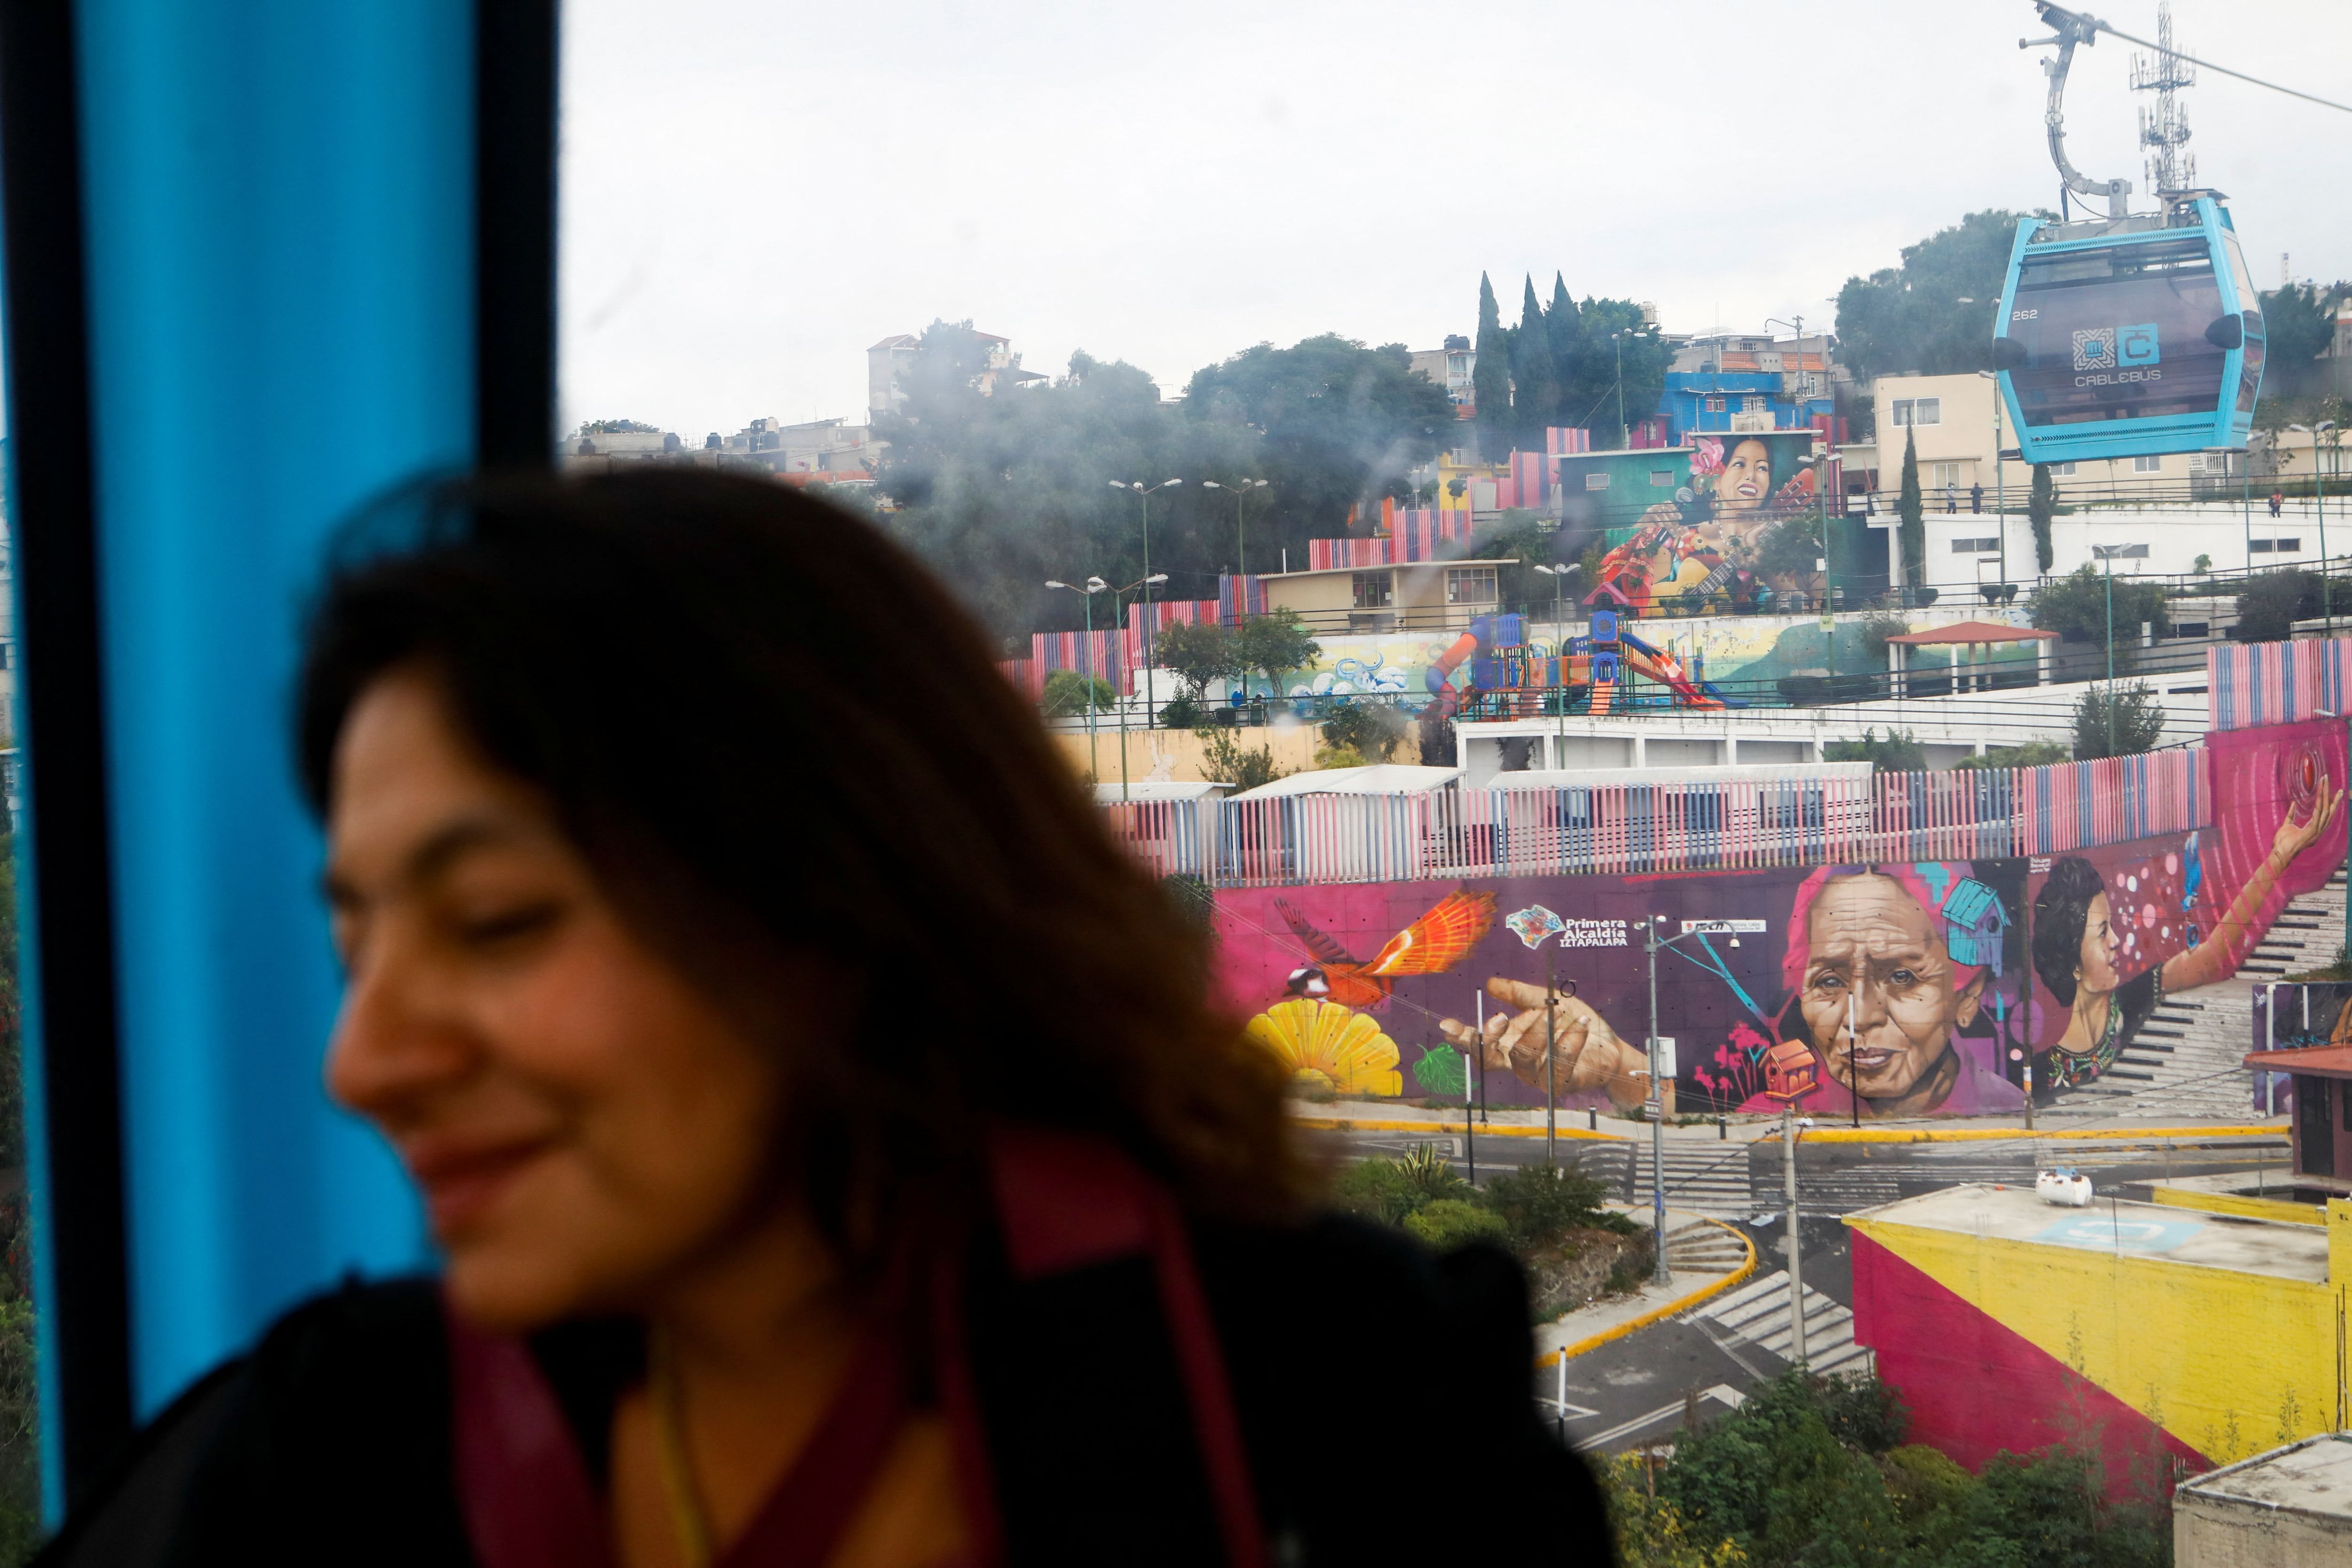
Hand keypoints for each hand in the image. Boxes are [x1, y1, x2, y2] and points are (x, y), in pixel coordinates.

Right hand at [1439, 977, 1648, 1110]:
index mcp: (1511, 1042)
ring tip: (1556, 1015)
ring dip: (1539, 1031)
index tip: (1446, 1025)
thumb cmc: (1576, 1025)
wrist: (1610, 1046)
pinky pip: (1557, 1063)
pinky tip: (1580, 1026)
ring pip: (1524, 1055)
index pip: (1481, 1043)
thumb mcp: (1547, 1000)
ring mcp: (1538, 1075)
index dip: (1462, 1037)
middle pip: (1491, 1059)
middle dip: (1489, 1039)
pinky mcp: (1560, 1083)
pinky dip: (1569, 1041)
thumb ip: (1520, 994)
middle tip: (1498, 1019)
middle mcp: (1519, 1062)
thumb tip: (1490, 983)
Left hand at [2270, 778, 2343, 866]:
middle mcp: (2319, 830)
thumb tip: (2293, 804)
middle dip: (2333, 798)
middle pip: (2329, 811)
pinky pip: (2317, 816)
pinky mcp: (2312, 832)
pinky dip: (2319, 806)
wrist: (2280, 853)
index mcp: (2315, 829)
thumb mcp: (2287, 825)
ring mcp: (2317, 831)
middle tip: (2340, 788)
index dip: (2330, 803)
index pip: (2325, 814)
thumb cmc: (2283, 842)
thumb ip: (2291, 815)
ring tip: (2329, 787)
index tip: (2333, 793)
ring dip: (2326, 797)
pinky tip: (2320, 797)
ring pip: (2325, 811)